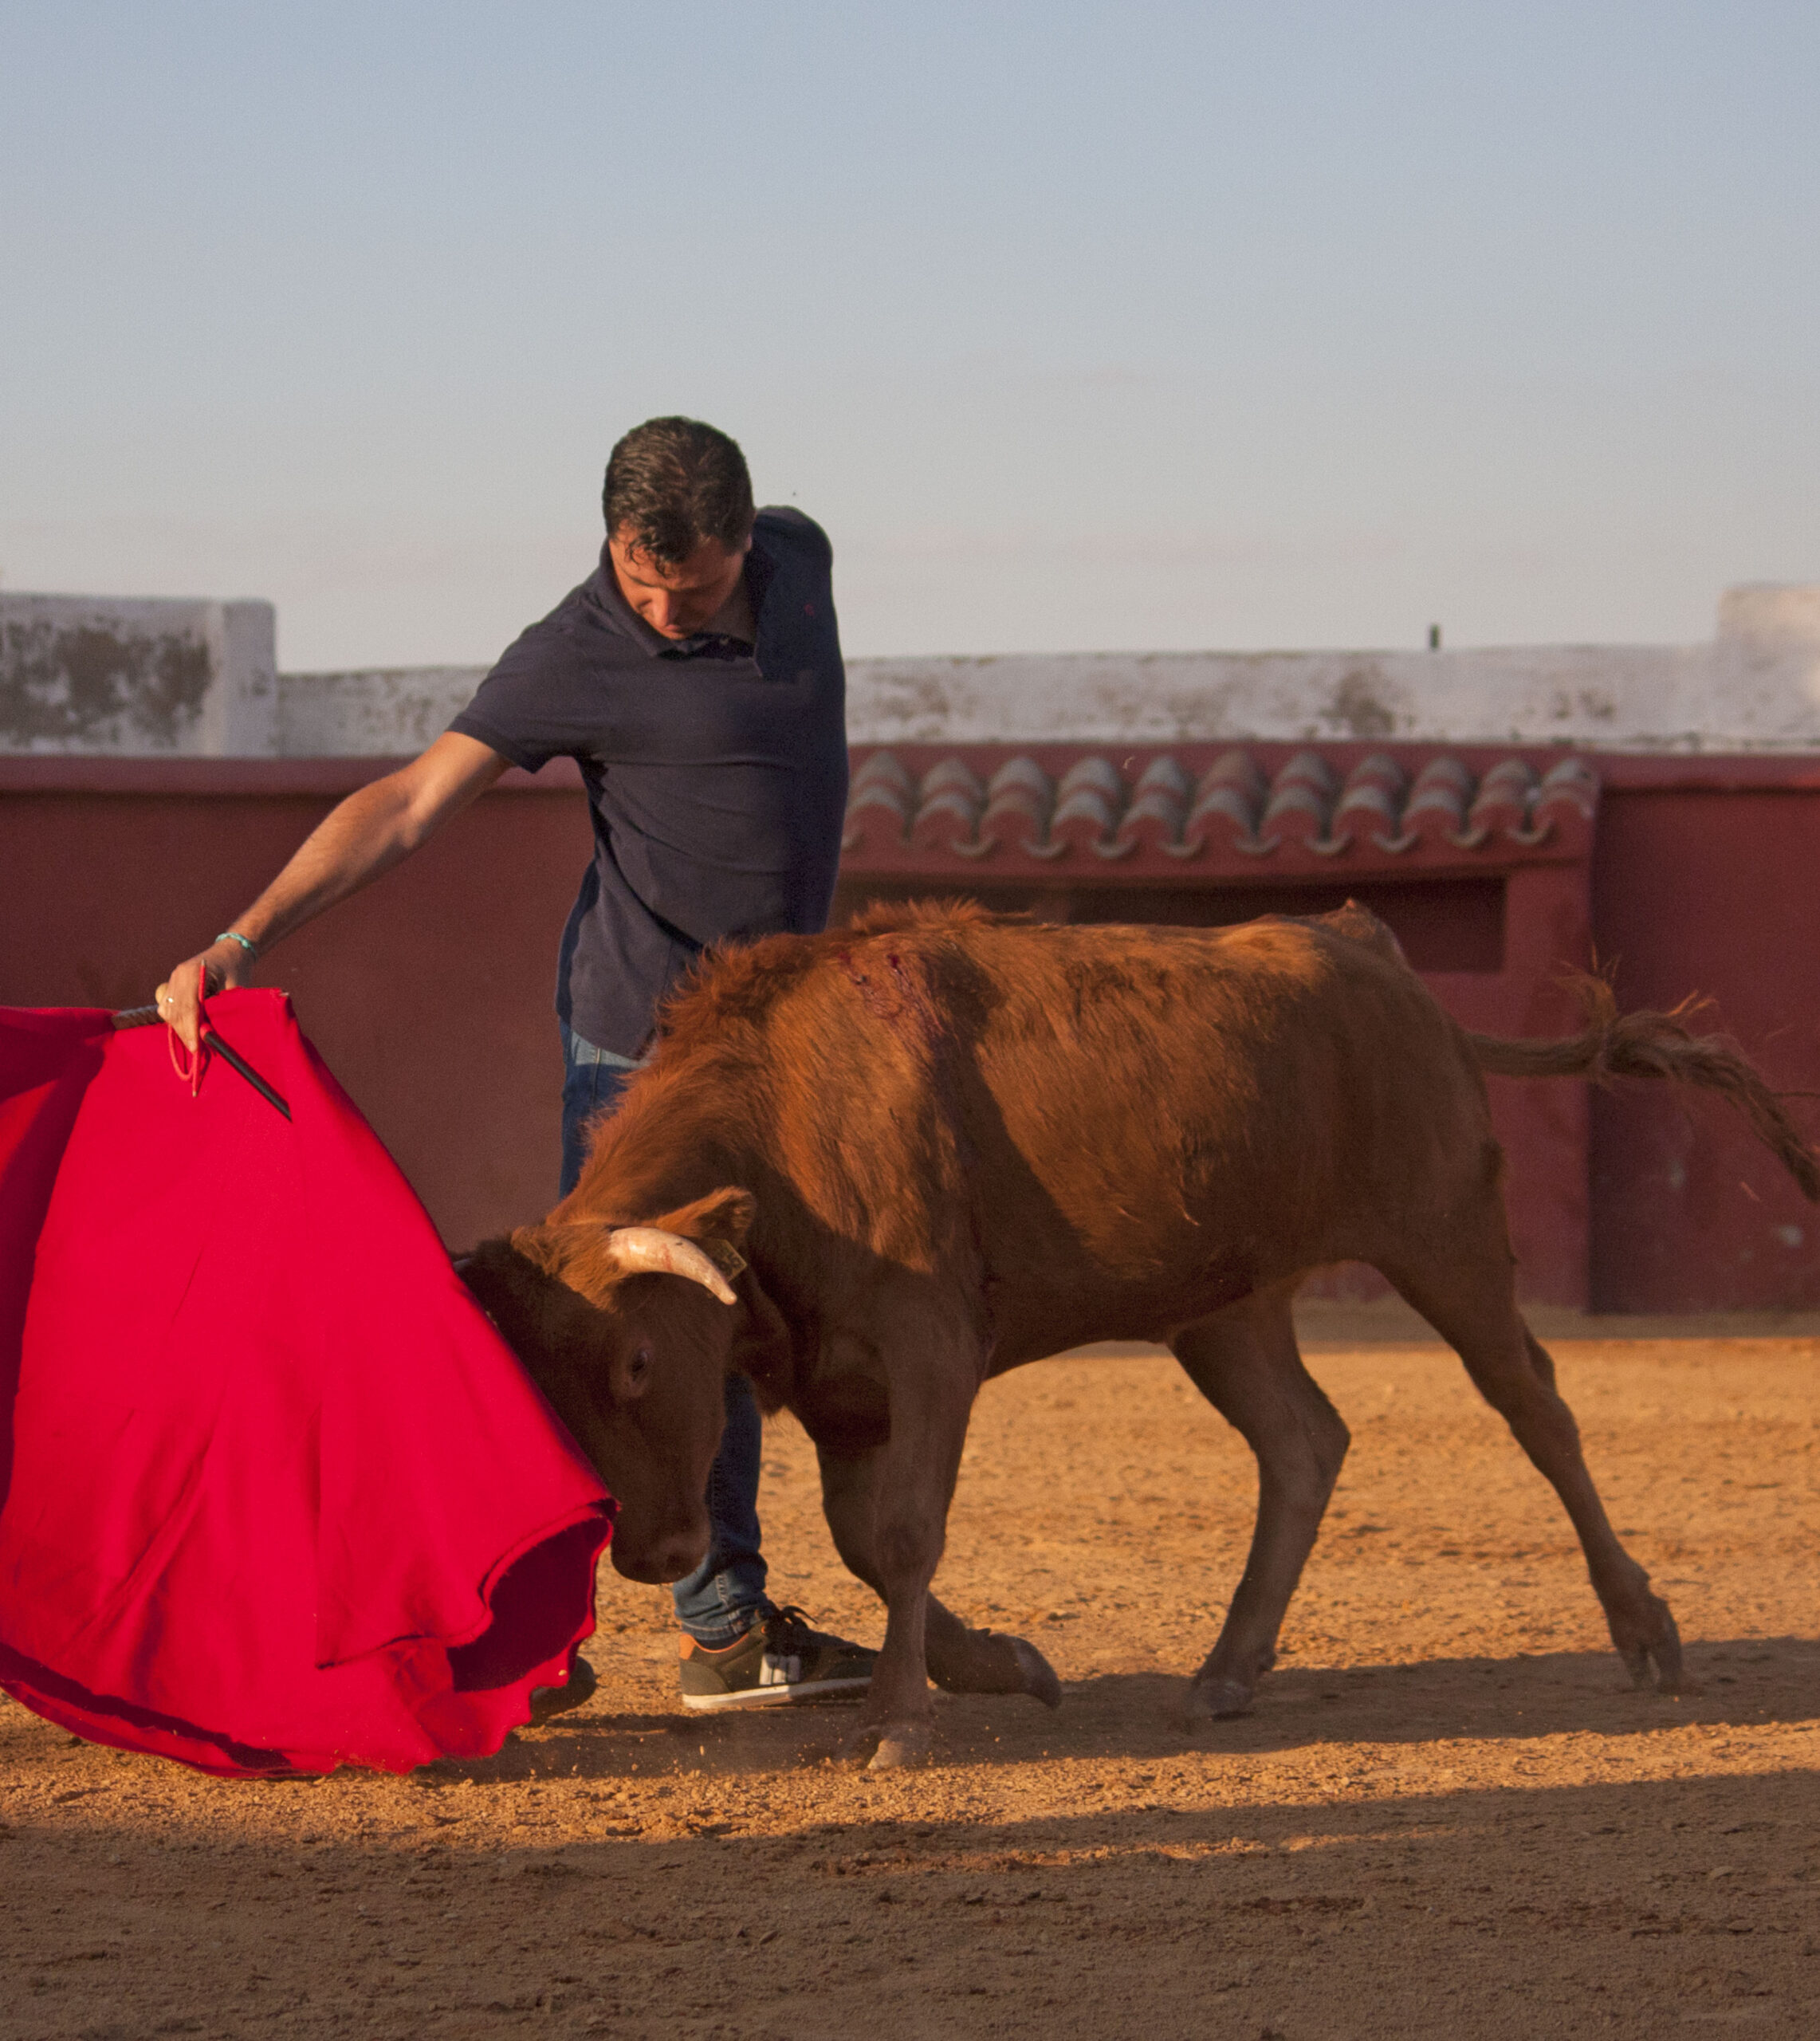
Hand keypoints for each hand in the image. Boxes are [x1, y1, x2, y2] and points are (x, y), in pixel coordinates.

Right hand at [154, 938, 256, 1053]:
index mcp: (192, 973)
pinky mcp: (173, 984)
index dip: (191, 1029)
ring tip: (194, 1041)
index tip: (196, 1047)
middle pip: (175, 1011)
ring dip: (179, 1027)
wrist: (231, 950)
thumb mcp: (234, 988)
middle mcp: (178, 975)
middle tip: (196, 1050)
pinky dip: (175, 1019)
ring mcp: (173, 979)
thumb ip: (221, 1007)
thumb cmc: (236, 969)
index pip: (187, 1007)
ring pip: (168, 1010)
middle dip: (184, 1033)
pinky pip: (167, 1006)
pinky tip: (188, 1028)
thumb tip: (210, 1033)